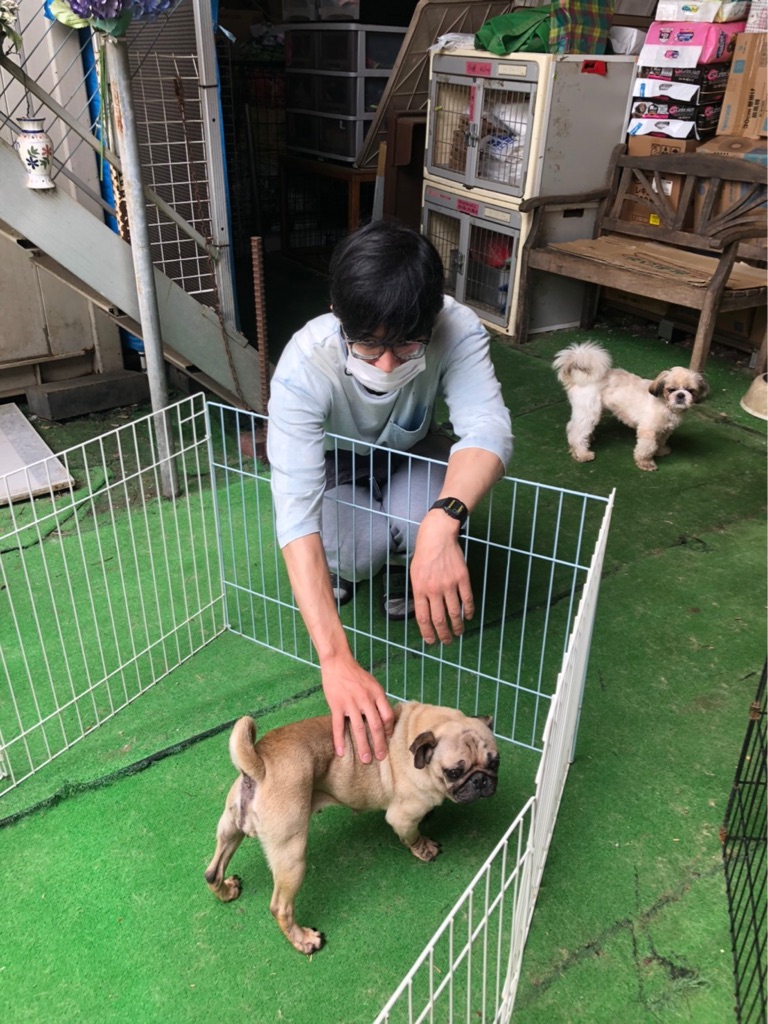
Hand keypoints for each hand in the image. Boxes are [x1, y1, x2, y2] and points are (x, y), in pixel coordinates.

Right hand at [321, 654, 394, 762]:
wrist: (338, 662)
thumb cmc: (356, 674)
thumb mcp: (373, 684)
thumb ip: (378, 700)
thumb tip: (385, 719)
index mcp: (377, 693)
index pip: (387, 716)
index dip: (389, 730)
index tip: (387, 740)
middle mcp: (366, 699)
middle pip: (376, 726)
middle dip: (379, 744)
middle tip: (381, 757)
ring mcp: (351, 703)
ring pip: (359, 729)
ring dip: (363, 746)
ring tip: (366, 759)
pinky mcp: (336, 705)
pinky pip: (338, 726)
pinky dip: (339, 740)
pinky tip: (340, 752)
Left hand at [410, 510, 474, 644]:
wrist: (437, 537)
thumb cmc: (424, 555)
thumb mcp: (415, 575)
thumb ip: (420, 593)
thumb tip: (425, 612)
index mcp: (420, 589)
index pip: (423, 618)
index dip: (427, 633)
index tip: (431, 641)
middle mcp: (434, 590)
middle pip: (439, 619)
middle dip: (443, 634)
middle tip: (447, 641)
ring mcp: (449, 584)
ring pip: (454, 613)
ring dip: (457, 626)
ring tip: (459, 633)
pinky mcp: (462, 578)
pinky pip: (467, 599)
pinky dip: (468, 611)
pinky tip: (468, 617)